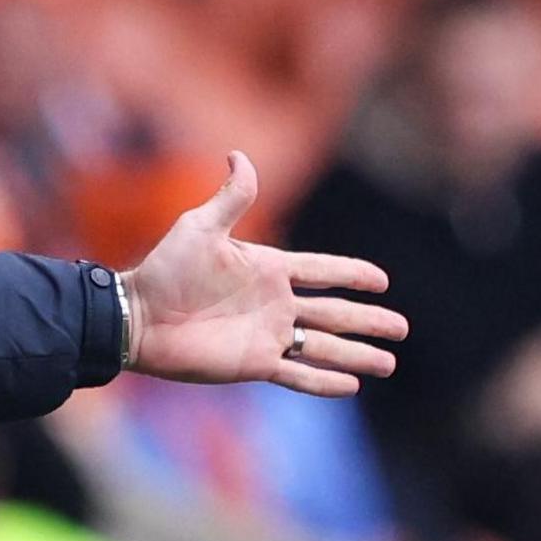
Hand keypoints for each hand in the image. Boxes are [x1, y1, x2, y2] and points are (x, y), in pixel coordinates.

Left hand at [122, 152, 406, 396]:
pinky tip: (350, 386)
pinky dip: (324, 382)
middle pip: (335, 312)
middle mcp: (274, 304)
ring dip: (357, 355)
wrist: (138, 317)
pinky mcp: (253, 363)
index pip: (322, 270)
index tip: (382, 281)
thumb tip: (238, 153)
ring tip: (389, 364)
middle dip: (369, 320)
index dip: (352, 274)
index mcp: (268, 269)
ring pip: (325, 347)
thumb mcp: (200, 227)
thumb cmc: (164, 270)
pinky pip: (297, 374)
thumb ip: (232, 197)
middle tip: (403, 328)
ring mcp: (267, 335)